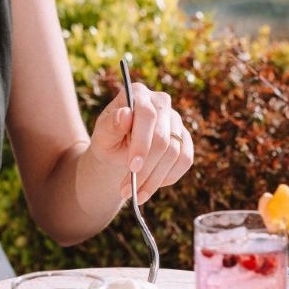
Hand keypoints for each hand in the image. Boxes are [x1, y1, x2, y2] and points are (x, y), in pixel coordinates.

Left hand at [89, 81, 193, 202]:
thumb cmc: (109, 140)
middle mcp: (161, 102)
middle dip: (146, 169)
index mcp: (138, 93)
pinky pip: (185, 160)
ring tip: (136, 195)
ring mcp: (176, 120)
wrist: (118, 151)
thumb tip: (125, 114)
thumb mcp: (102, 135)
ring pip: (174, 153)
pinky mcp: (185, 138)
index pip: (147, 115)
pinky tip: (151, 185)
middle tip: (127, 190)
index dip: (142, 143)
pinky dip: (168, 177)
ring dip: (155, 179)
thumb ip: (111, 125)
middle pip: (163, 138)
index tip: (132, 167)